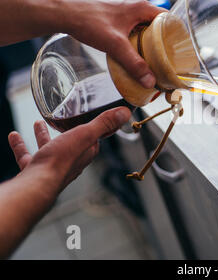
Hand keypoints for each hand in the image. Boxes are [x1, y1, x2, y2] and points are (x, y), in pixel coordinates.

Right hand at [7, 107, 130, 190]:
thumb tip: (124, 112)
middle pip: (71, 143)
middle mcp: (71, 161)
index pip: (95, 139)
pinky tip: (14, 136)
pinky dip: (21, 145)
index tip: (94, 119)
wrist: (37, 184)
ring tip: (38, 122)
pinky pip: (27, 155)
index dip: (96, 129)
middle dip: (68, 131)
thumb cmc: (62, 161)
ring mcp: (51, 167)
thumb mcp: (85, 135)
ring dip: (43, 135)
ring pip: (48, 147)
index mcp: (85, 152)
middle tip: (64, 120)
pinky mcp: (34, 170)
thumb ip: (103, 123)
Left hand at [61, 0, 166, 88]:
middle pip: (157, 23)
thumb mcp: (115, 46)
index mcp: (140, 7)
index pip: (168, 18)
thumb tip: (150, 82)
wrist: (63, 12)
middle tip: (165, 58)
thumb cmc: (88, 21)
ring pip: (143, 25)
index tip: (178, 51)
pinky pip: (132, 25)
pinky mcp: (114, 13)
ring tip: (150, 57)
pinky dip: (135, 36)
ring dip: (147, 39)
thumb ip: (134, 64)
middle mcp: (134, 4)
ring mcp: (123, 7)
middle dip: (162, 40)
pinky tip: (130, 49)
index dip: (175, 34)